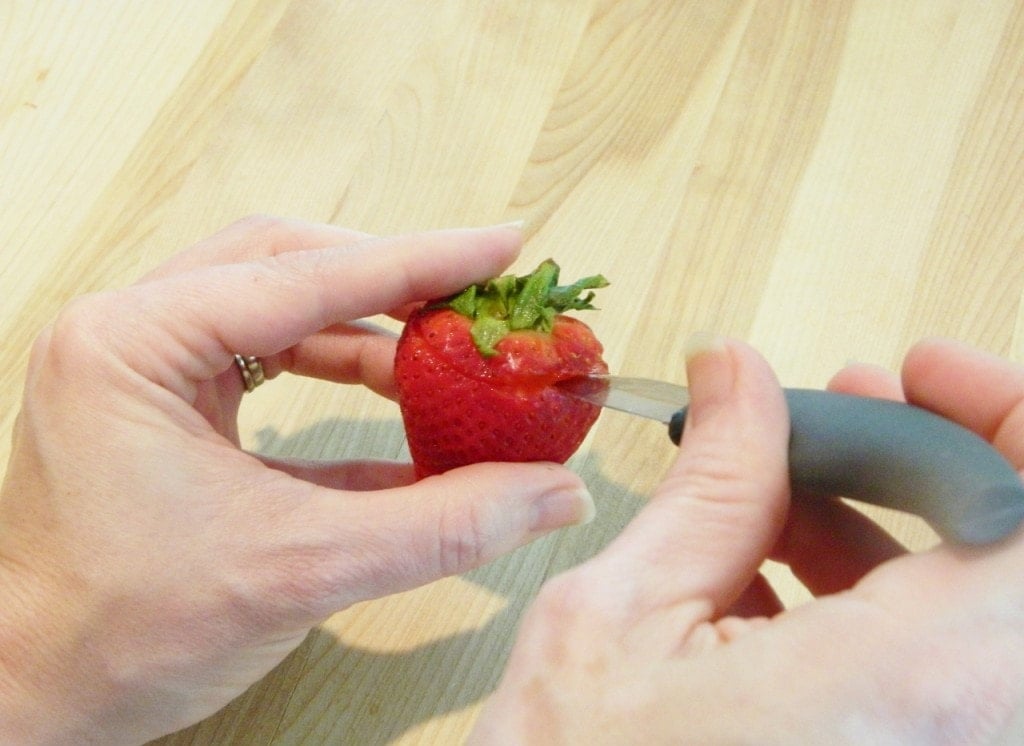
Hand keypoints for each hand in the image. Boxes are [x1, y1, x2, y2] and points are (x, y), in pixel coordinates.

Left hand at [0, 217, 593, 743]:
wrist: (38, 696)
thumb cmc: (120, 634)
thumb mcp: (303, 568)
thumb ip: (442, 524)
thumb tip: (553, 493)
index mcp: (134, 344)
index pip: (306, 278)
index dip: (420, 262)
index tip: (503, 246)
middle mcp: (131, 334)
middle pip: (289, 265)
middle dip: (390, 281)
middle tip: (475, 298)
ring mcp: (144, 366)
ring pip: (280, 305)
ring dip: (369, 330)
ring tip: (446, 358)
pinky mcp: (167, 404)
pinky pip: (268, 361)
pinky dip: (338, 374)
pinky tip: (402, 408)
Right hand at [471, 337, 1023, 743]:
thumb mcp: (618, 620)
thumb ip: (709, 485)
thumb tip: (737, 374)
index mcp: (914, 687)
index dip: (1004, 417)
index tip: (918, 371)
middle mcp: (964, 734)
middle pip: (1009, 554)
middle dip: (929, 457)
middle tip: (836, 410)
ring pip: (969, 604)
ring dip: (890, 522)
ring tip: (773, 486)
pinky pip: (933, 662)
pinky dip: (873, 594)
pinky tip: (771, 566)